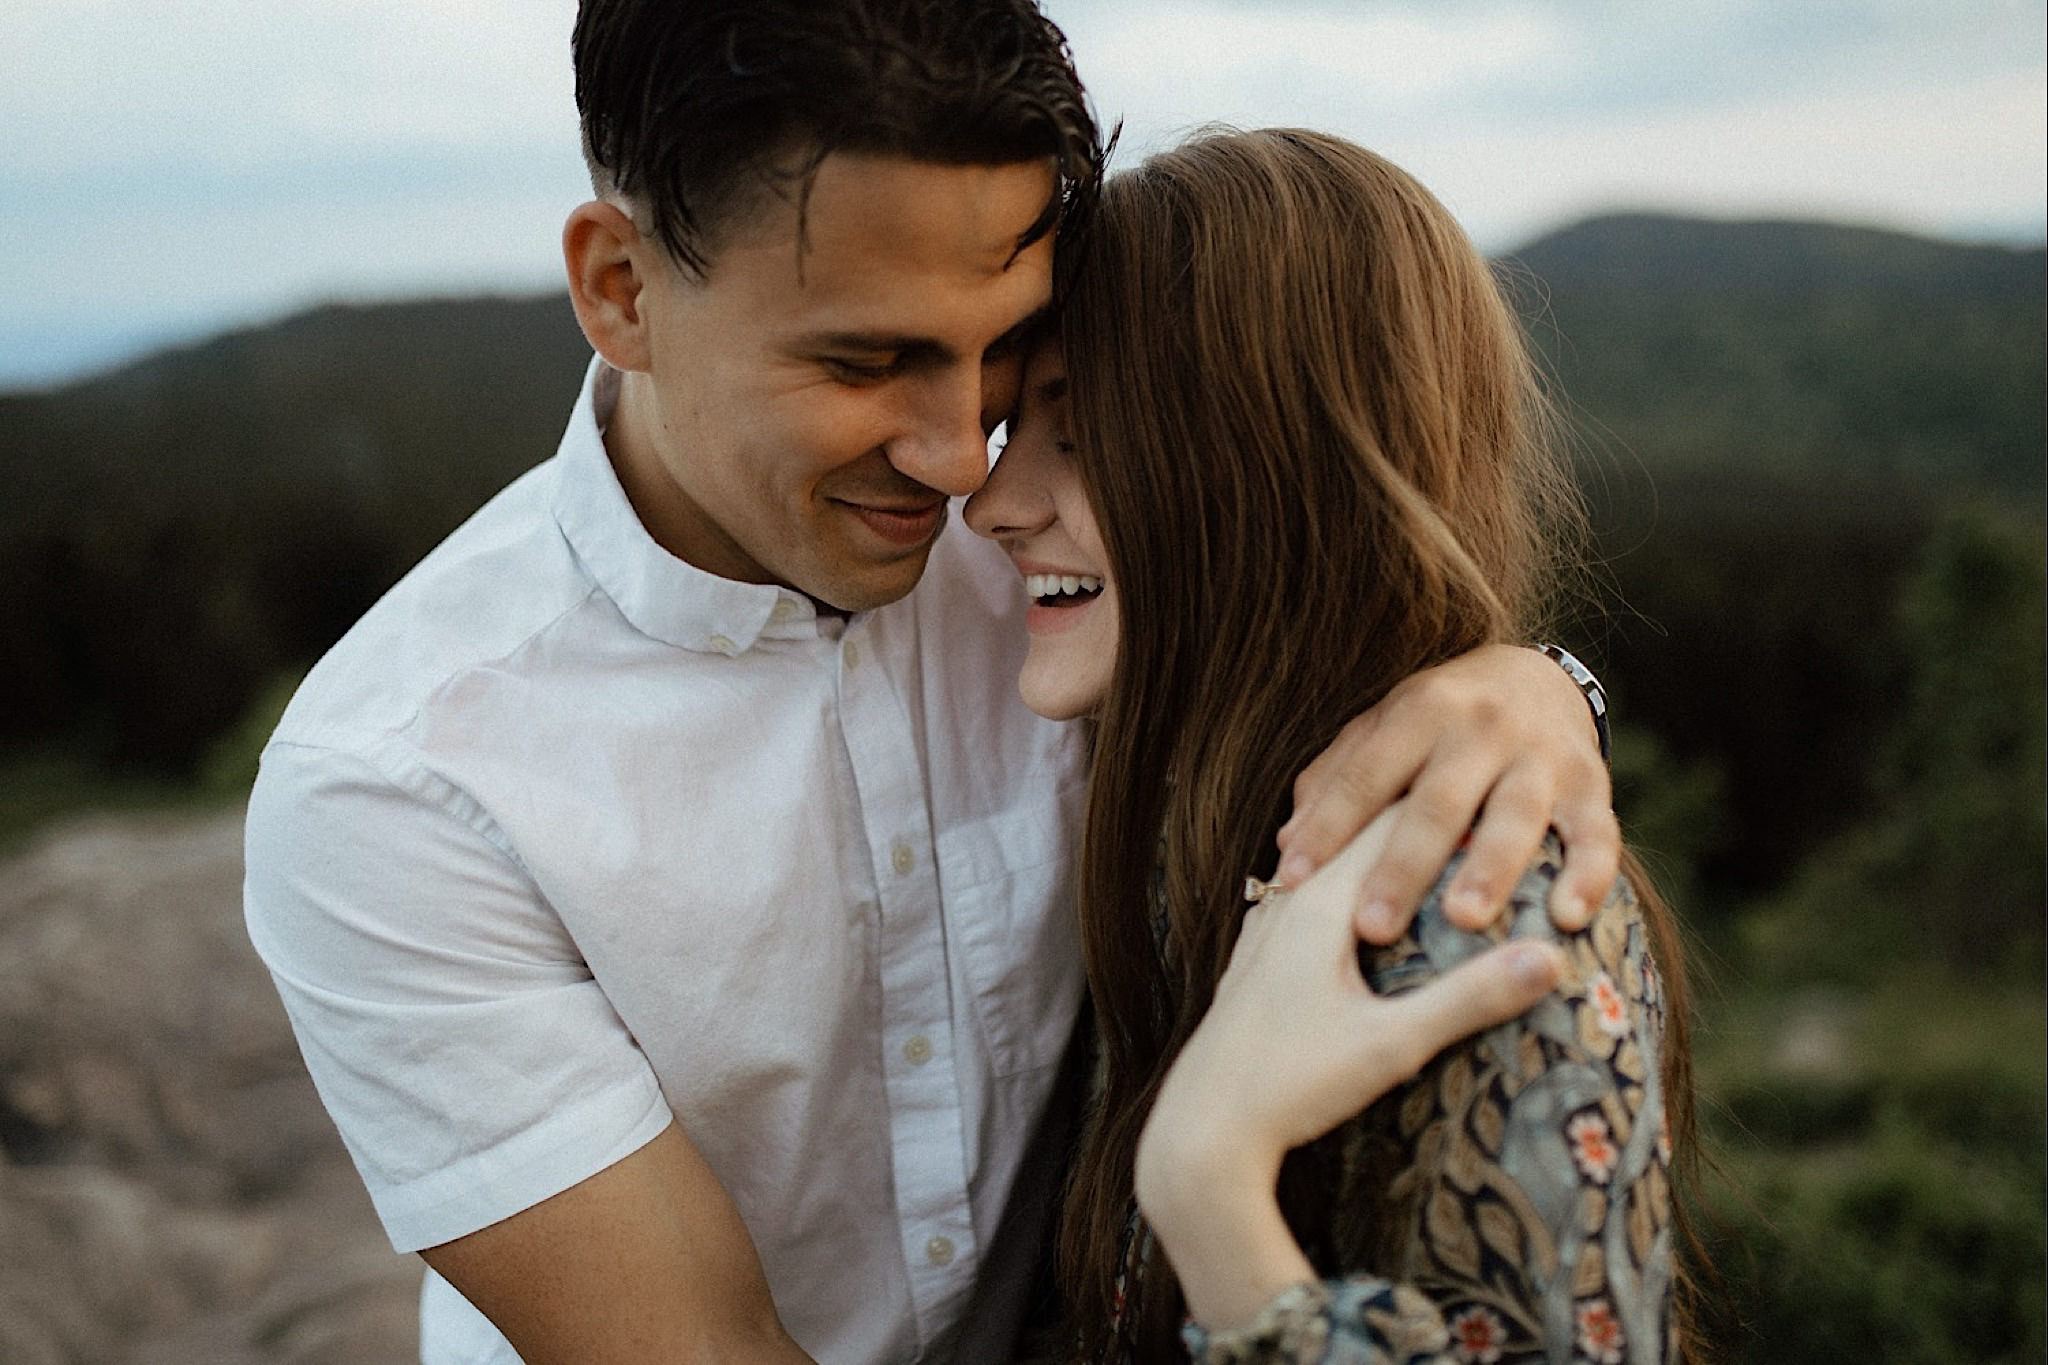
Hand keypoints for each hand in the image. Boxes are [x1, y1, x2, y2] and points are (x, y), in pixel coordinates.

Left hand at [1134, 815, 1563, 1330]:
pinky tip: (1373, 901)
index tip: (1505, 780)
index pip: (1395, 820)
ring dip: (1386, 850)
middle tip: (1487, 794)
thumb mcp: (1392, 1044)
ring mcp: (1268, 929)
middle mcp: (1289, 901)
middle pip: (1364, 834)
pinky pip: (1316, 902)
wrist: (1201, 1132)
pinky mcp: (1259, 960)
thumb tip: (1553, 958)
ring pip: (1335, 865)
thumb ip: (1471, 996)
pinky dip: (1357, 889)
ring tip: (1438, 837)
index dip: (1455, 798)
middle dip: (1425, 816)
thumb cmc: (1293, 1084)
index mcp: (1320, 902)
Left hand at [1274, 643, 1616, 942]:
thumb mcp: (1383, 731)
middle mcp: (1481, 728)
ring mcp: (1541, 756)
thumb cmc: (1439, 723)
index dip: (1328, 827)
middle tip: (1372, 926)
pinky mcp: (1594, 785)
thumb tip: (1286, 846)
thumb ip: (1335, 780)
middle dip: (1404, 866)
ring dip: (1490, 868)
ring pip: (1515, 815)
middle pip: (1438, 802)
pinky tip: (1568, 919)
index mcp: (1420, 712)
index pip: (1365, 775)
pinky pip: (1597, 834)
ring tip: (1464, 921)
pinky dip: (1588, 875)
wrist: (1537, 678)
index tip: (1292, 881)